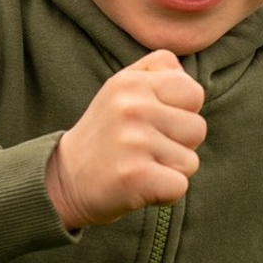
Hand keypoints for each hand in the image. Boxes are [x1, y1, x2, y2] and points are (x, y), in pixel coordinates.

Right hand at [46, 51, 205, 228]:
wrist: (64, 179)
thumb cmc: (106, 133)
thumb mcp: (122, 87)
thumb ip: (157, 68)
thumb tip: (184, 72)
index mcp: (132, 82)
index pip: (193, 93)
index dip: (183, 113)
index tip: (156, 124)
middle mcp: (132, 107)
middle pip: (198, 129)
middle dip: (180, 145)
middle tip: (146, 150)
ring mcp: (133, 142)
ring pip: (190, 161)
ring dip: (170, 170)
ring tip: (140, 165)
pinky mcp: (135, 176)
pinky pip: (180, 186)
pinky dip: (165, 194)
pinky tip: (140, 186)